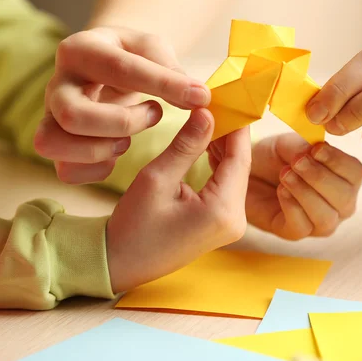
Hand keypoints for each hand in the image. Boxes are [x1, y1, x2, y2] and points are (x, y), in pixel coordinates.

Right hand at [34, 26, 210, 183]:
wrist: (103, 68)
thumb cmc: (131, 56)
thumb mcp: (152, 48)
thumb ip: (171, 69)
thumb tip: (197, 98)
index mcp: (80, 50)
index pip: (119, 69)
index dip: (163, 85)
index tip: (200, 96)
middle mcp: (56, 84)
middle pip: (73, 115)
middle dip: (122, 123)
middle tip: (155, 114)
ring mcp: (50, 117)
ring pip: (54, 144)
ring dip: (101, 149)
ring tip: (128, 141)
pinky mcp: (56, 145)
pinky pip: (66, 171)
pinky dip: (96, 170)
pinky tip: (115, 156)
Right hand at [106, 109, 250, 292]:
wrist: (120, 264)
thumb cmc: (133, 226)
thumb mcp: (157, 179)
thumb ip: (186, 145)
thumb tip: (207, 113)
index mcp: (222, 211)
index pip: (239, 156)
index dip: (235, 124)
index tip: (230, 96)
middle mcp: (235, 220)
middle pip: (241, 165)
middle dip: (229, 132)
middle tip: (216, 101)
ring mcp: (230, 224)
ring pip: (234, 174)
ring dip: (223, 146)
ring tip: (209, 117)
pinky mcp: (221, 224)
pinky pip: (226, 187)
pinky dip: (218, 164)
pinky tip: (208, 143)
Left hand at [244, 134, 361, 239]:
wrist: (245, 171)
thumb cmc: (274, 157)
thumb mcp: (290, 145)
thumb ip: (306, 147)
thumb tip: (317, 151)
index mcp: (344, 178)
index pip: (355, 173)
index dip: (338, 161)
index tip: (316, 149)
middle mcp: (338, 204)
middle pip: (345, 197)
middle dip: (319, 177)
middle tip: (296, 162)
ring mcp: (318, 223)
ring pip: (325, 217)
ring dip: (304, 193)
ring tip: (285, 174)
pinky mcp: (293, 233)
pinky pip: (301, 227)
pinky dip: (291, 206)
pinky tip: (281, 190)